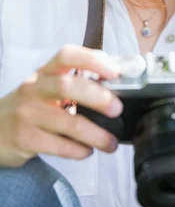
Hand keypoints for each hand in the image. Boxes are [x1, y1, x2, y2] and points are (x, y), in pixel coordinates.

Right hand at [0, 45, 122, 167]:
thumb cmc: (30, 107)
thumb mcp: (45, 88)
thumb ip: (73, 82)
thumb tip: (115, 80)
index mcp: (45, 72)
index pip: (67, 55)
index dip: (92, 59)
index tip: (114, 71)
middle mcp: (34, 89)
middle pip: (68, 86)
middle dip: (98, 97)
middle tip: (117, 110)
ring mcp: (28, 114)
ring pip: (67, 122)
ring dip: (95, 134)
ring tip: (111, 143)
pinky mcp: (25, 139)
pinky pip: (58, 146)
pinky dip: (77, 150)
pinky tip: (87, 151)